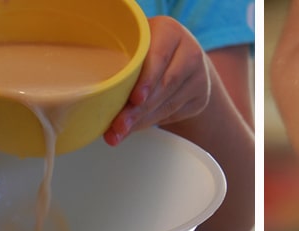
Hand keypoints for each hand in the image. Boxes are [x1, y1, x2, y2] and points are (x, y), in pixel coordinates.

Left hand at [104, 16, 210, 144]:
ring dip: (143, 120)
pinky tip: (136, 126)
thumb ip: (124, 61)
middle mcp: (190, 53)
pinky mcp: (200, 98)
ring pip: (169, 103)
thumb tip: (98, 95)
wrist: (181, 59)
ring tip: (120, 131)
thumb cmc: (148, 50)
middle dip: (139, 109)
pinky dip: (152, 122)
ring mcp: (199, 77)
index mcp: (170, 32)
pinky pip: (173, 114)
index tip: (135, 98)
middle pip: (165, 85)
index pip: (160, 57)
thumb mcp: (137, 45)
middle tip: (119, 124)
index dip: (147, 79)